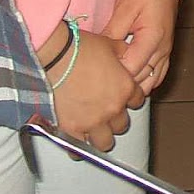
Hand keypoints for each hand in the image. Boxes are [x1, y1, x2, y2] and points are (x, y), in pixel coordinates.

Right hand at [51, 29, 144, 150]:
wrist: (56, 57)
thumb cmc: (82, 48)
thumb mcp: (110, 44)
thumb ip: (122, 53)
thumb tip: (125, 53)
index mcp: (125, 88)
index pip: (137, 101)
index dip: (130, 98)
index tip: (122, 97)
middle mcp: (113, 109)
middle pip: (122, 125)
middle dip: (116, 120)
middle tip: (106, 114)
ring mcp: (93, 122)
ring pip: (105, 142)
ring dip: (101, 137)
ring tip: (94, 133)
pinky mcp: (72, 129)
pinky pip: (79, 149)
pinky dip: (79, 148)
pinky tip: (77, 144)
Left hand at [102, 0, 180, 90]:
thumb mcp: (124, 6)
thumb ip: (113, 33)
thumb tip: (97, 54)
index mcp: (153, 38)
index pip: (131, 70)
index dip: (112, 75)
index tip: (95, 74)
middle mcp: (163, 49)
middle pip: (142, 81)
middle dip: (122, 85)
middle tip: (99, 84)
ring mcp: (166, 50)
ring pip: (152, 82)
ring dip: (134, 86)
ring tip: (113, 84)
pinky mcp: (165, 49)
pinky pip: (157, 74)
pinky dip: (145, 81)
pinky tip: (129, 79)